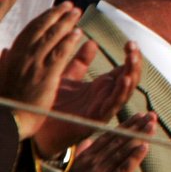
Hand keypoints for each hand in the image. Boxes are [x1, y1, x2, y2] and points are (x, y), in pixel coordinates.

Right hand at [0, 2, 82, 139]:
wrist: (7, 122)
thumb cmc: (5, 102)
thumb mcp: (1, 78)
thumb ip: (4, 63)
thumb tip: (4, 50)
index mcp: (11, 57)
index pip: (29, 31)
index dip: (44, 18)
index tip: (55, 9)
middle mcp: (21, 57)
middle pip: (41, 29)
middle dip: (57, 14)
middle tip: (71, 6)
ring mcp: (33, 66)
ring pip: (51, 37)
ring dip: (65, 22)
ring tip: (77, 13)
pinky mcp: (44, 77)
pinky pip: (59, 54)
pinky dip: (69, 41)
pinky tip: (79, 33)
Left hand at [34, 39, 141, 156]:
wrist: (34, 129)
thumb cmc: (50, 105)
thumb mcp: (67, 78)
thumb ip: (80, 63)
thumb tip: (92, 42)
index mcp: (102, 88)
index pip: (126, 70)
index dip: (131, 57)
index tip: (130, 42)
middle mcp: (106, 98)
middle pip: (130, 79)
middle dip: (135, 62)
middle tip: (133, 46)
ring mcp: (102, 110)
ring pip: (125, 92)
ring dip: (132, 75)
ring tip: (133, 58)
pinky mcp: (95, 121)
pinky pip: (113, 106)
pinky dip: (120, 93)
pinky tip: (123, 79)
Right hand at [68, 112, 154, 171]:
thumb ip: (84, 156)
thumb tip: (88, 140)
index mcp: (85, 159)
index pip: (109, 137)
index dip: (126, 125)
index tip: (140, 115)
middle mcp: (91, 165)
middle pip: (118, 141)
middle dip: (136, 127)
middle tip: (151, 116)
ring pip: (123, 152)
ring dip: (139, 137)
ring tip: (152, 126)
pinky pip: (124, 169)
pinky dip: (134, 157)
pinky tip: (145, 147)